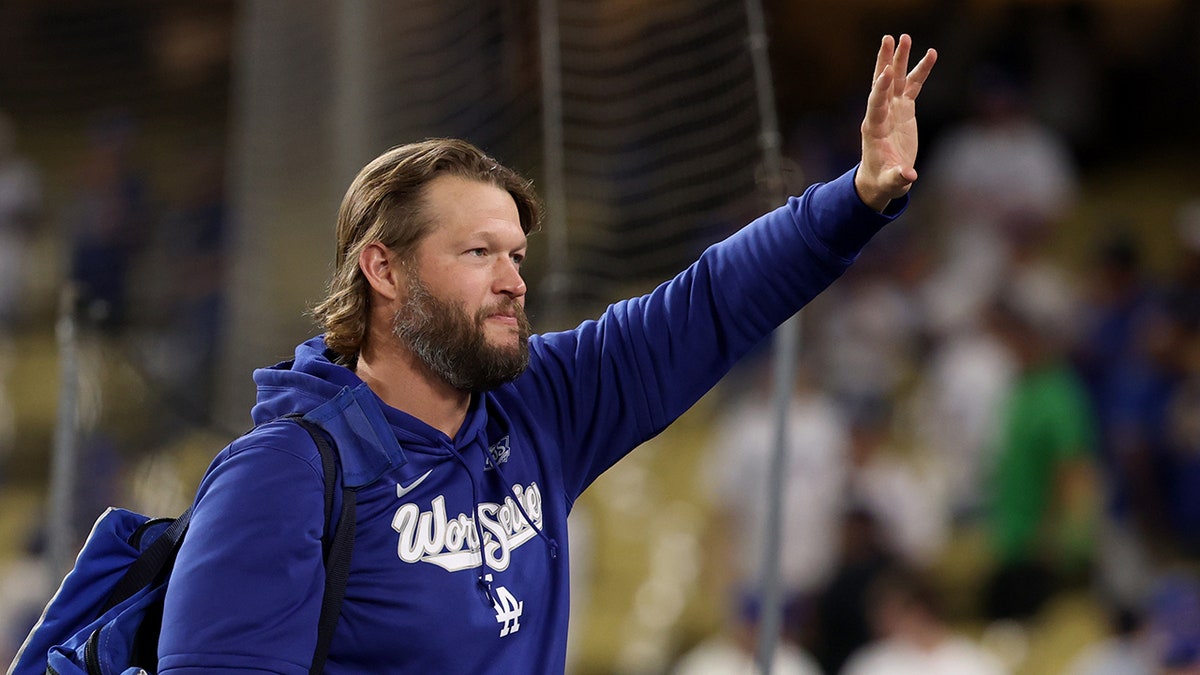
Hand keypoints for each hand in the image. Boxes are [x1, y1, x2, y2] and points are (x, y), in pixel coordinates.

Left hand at [855, 34, 936, 211]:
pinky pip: (912, 85)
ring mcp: (892, 109)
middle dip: (885, 62)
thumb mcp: (891, 182)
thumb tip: (909, 176)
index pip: (876, 104)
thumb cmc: (884, 181)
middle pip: (881, 83)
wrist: (883, 178)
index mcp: (874, 128)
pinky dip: (920, 71)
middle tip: (889, 39)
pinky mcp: (904, 109)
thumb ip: (898, 178)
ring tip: (905, 37)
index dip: (880, 90)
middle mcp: (881, 114)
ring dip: (901, 59)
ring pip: (896, 79)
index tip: (886, 73)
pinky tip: (931, 54)